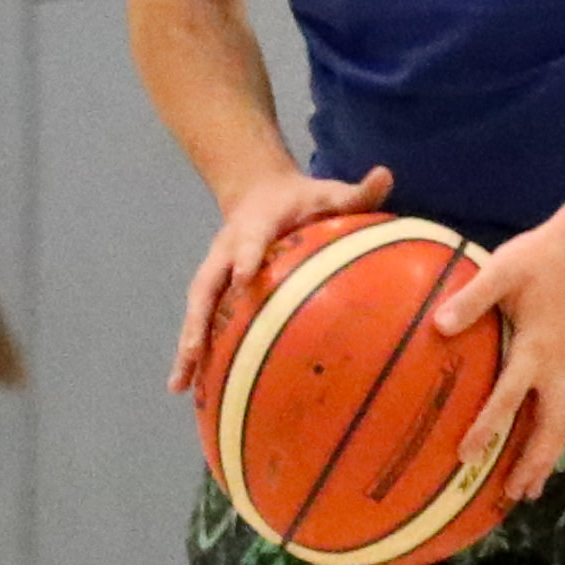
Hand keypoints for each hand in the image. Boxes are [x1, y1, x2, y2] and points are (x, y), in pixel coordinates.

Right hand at [167, 163, 392, 393]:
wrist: (258, 191)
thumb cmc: (303, 198)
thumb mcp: (329, 191)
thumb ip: (357, 192)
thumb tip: (385, 175)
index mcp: (256, 224)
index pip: (249, 240)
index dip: (246, 256)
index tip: (244, 277)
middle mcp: (227, 250)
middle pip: (206, 286)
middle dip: (198, 319)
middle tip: (193, 350)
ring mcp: (216, 271)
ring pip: (197, 310)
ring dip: (187, 347)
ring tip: (179, 384)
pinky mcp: (214, 290)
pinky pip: (200, 322)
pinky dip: (193, 355)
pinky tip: (187, 389)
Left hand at [430, 217, 564, 502]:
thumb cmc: (536, 259)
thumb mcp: (503, 270)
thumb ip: (472, 298)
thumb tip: (438, 327)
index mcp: (538, 348)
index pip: (511, 396)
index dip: (488, 426)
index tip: (466, 454)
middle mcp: (558, 367)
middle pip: (552, 426)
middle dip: (534, 461)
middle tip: (514, 494)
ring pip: (562, 424)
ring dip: (546, 458)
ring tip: (528, 492)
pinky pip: (561, 412)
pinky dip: (550, 439)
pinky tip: (537, 455)